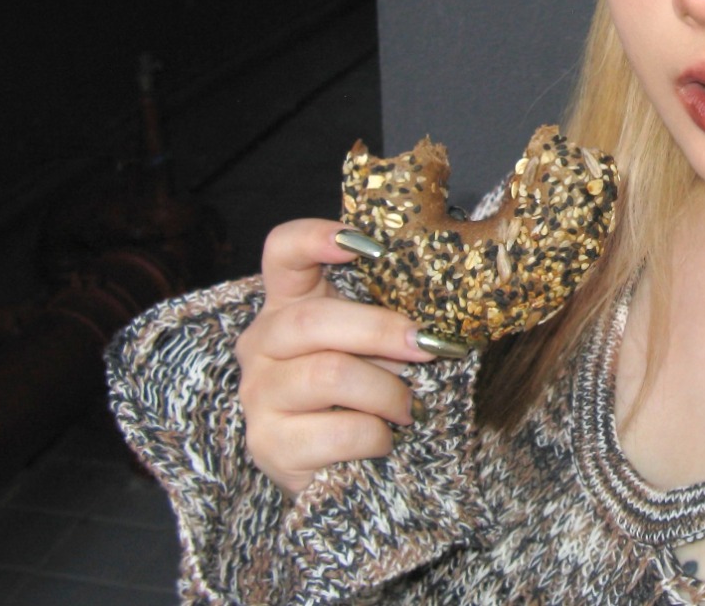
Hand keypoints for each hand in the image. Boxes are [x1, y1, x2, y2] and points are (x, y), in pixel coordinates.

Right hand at [235, 219, 437, 497]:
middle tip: (429, 344)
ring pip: (330, 375)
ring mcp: (259, 395)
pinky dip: (377, 435)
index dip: (316, 237)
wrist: (334, 468)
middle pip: (313, 320)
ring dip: (387, 392)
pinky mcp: (270, 445)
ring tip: (407, 407)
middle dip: (381, 331)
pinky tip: (384, 439)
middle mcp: (262, 343)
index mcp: (287, 303)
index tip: (368, 244)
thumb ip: (388, 314)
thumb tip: (445, 305)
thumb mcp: (372, 344)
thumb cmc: (360, 392)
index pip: (283, 251)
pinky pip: (340, 431)